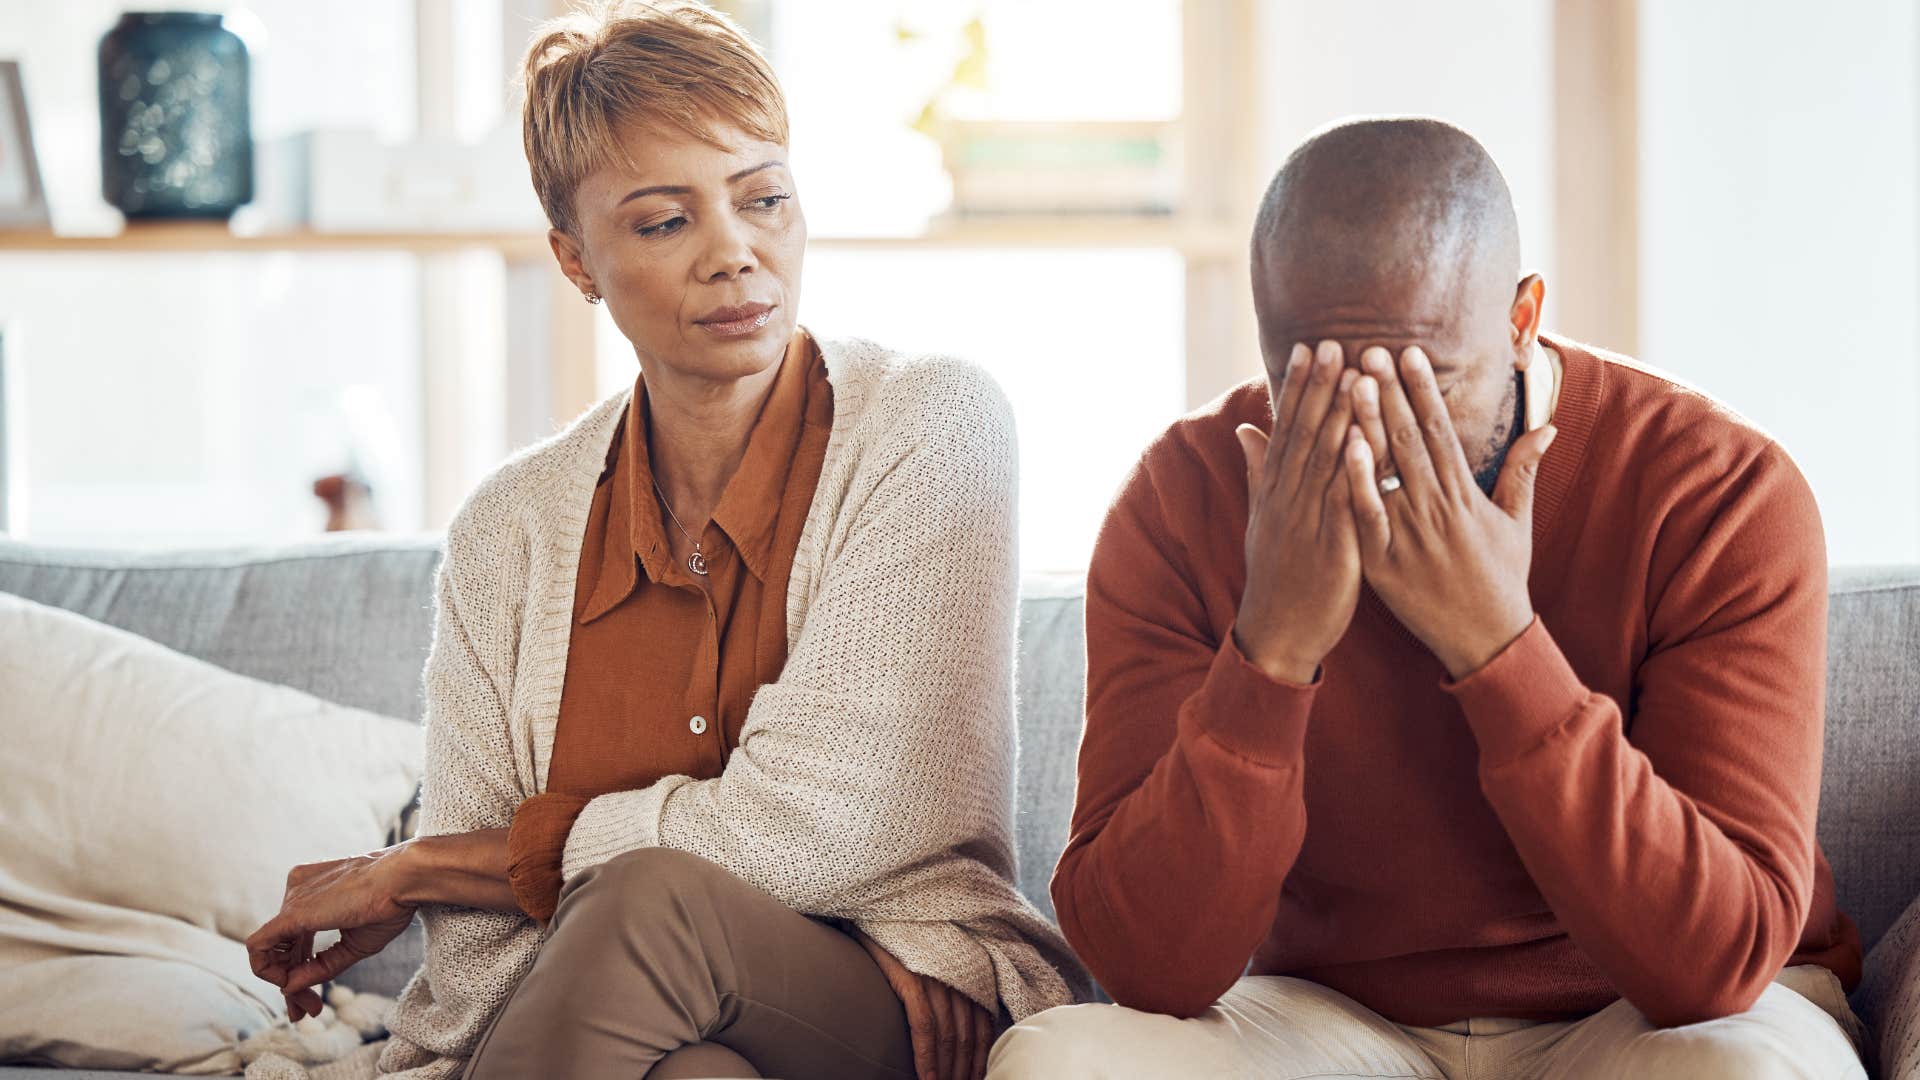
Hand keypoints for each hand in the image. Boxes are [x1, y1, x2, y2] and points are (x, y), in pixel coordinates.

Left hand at [245, 846, 417, 1021]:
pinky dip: (268, 971)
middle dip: (293, 982)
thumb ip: (322, 965)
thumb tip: (289, 988)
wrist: (403, 879)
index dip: (301, 970)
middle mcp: (298, 892)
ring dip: (284, 982)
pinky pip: (259, 947)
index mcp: (315, 892)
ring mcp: (292, 899)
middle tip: (309, 1010)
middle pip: (284, 947)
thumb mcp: (355, 944)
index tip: (315, 998)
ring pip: (270, 950)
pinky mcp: (290, 913)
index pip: (296, 939)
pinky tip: (288, 987)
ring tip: (307, 1006)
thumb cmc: (390, 904)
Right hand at [854, 928, 994, 1079]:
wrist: (877, 905)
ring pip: (949, 1036)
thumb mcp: (940, 956)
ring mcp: (936, 976)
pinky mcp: (912, 977)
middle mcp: (959, 974)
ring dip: (948, 1072)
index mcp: (970, 971)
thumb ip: (955, 984)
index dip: (980, 1059)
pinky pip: (924, 1026)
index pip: (984, 1026)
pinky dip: (927, 1057)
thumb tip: (957, 1026)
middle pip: (967, 1037)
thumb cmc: (907, 933)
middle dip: (964, 1071)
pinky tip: (927, 1078)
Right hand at [1234, 340, 1364, 682]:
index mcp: (1275, 490)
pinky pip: (1345, 501)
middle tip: (1333, 342)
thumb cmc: (1277, 575)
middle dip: (1320, 388)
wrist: (1277, 632)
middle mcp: (1288, 499)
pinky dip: (1352, 468)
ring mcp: (1308, 521)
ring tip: (1354, 375)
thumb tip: (1244, 429)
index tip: (1307, 346)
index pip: (1286, 428)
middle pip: (1305, 433)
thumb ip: (1258, 471)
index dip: (1297, 387)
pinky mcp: (1332, 546)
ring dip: (1339, 415)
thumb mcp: (1262, 519)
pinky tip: (1363, 439)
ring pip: (1325, 460)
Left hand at [1343, 345, 1556, 677]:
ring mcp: (1410, 535)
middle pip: (1409, 440)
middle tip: (1368, 349)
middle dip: (1389, 392)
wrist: (1487, 639)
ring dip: (1368, 424)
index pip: (1440, 430)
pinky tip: (1343, 448)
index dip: (1423, 389)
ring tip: (1350, 383)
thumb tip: (1548, 425)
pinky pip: (1367, 517)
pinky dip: (1357, 482)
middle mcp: (1437, 508)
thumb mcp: (1517, 521)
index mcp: (1464, 494)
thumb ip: (1523, 470)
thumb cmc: (1501, 577)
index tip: (1409, 352)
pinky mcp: (1385, 564)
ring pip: (1387, 470)